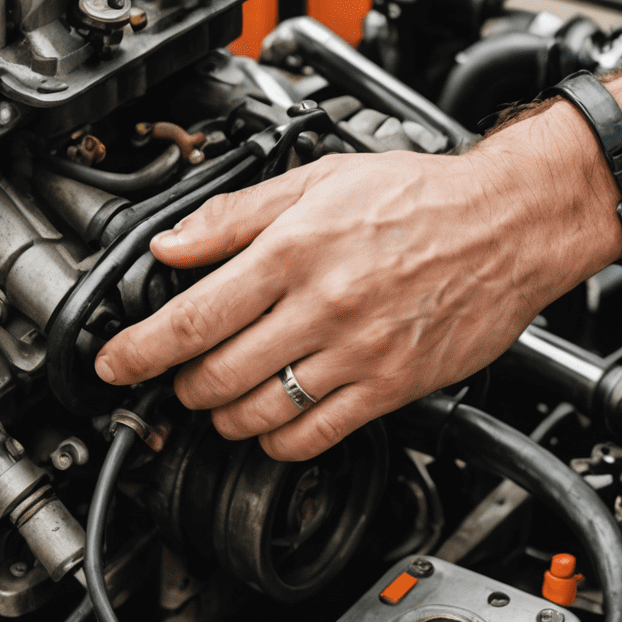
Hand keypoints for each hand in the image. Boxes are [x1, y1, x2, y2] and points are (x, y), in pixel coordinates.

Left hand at [93, 114, 621, 459]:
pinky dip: (277, 441)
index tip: (114, 365)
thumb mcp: (315, 180)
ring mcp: (358, 352)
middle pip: (215, 375)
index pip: (190, 318)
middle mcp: (321, 306)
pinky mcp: (392, 386)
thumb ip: (234, 217)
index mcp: (292, 250)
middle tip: (176, 376)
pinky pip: (315, 435)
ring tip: (221, 397)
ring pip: (259, 412)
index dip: (138, 351)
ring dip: (223, 415)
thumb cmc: (417, 196)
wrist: (508, 221)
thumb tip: (171, 244)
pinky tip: (271, 422)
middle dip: (180, 386)